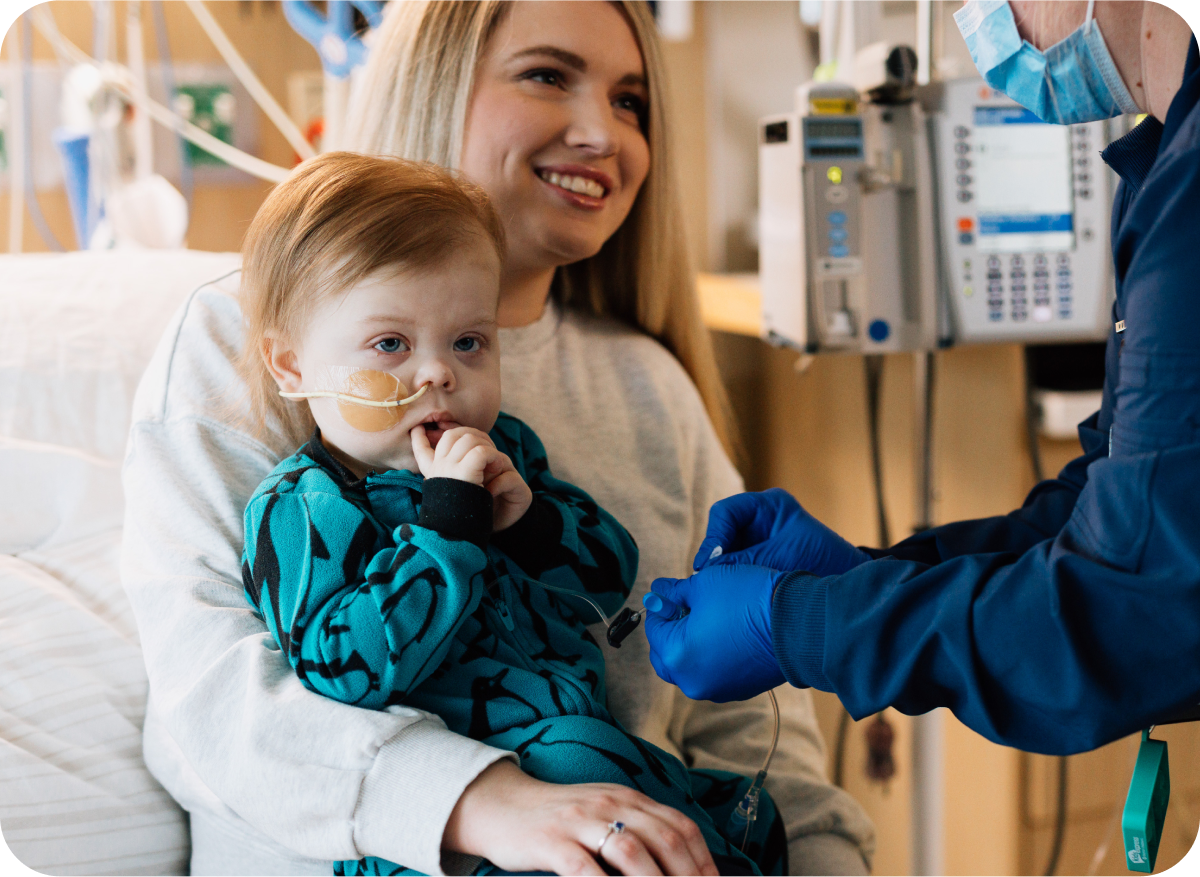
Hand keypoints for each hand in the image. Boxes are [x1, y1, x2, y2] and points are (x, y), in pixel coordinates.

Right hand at [411, 426, 531, 529]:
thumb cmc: (460, 516)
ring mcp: (448, 468)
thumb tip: (453, 480)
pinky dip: (493, 456)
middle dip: (472, 435)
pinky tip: (496, 468)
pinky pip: (481, 451)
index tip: (418, 429)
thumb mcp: (449, 493)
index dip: (419, 438)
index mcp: (432, 474)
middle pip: (451, 435)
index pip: (420, 450)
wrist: (458, 534)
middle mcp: (437, 468)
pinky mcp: (464, 472)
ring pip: (468, 438)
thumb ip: (448, 478)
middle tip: (487, 448)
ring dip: (486, 445)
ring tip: (494, 462)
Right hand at [444, 760, 718, 876]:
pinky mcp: (552, 842)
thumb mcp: (603, 812)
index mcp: (628, 798)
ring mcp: (580, 821)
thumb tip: (678, 864)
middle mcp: (610, 805)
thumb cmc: (559, 818)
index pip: (680, 826)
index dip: (704, 861)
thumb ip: (637, 829)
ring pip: (631, 852)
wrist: (502, 805)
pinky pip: (584, 868)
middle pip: (664, 839)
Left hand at [643, 565, 785, 702]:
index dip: (661, 606)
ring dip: (690, 645)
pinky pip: (713, 673)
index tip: (671, 592)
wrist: (799, 621)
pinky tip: (726, 632)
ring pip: (689, 667)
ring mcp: (717, 690)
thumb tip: (657, 593)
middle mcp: (693, 681)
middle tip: (685, 607)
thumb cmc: (749, 598)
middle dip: (670, 631)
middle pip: (665, 655)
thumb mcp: (703, 583)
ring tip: (707, 617)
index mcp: (677, 656)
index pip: (654, 629)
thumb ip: (674, 592)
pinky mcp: (739, 690)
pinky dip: (711, 656)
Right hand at [695, 489, 869, 576]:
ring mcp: (760, 540)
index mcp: (770, 505)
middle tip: (709, 580)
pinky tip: (731, 591)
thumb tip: (706, 570)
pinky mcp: (760, 560)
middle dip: (716, 555)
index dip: (713, 537)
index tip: (708, 564)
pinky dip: (732, 578)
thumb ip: (743, 561)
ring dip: (722, 570)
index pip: (726, 513)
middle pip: (722, 532)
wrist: (848, 587)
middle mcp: (762, 519)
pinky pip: (737, 566)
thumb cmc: (825, 563)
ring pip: (726, 551)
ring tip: (720, 588)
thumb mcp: (781, 558)